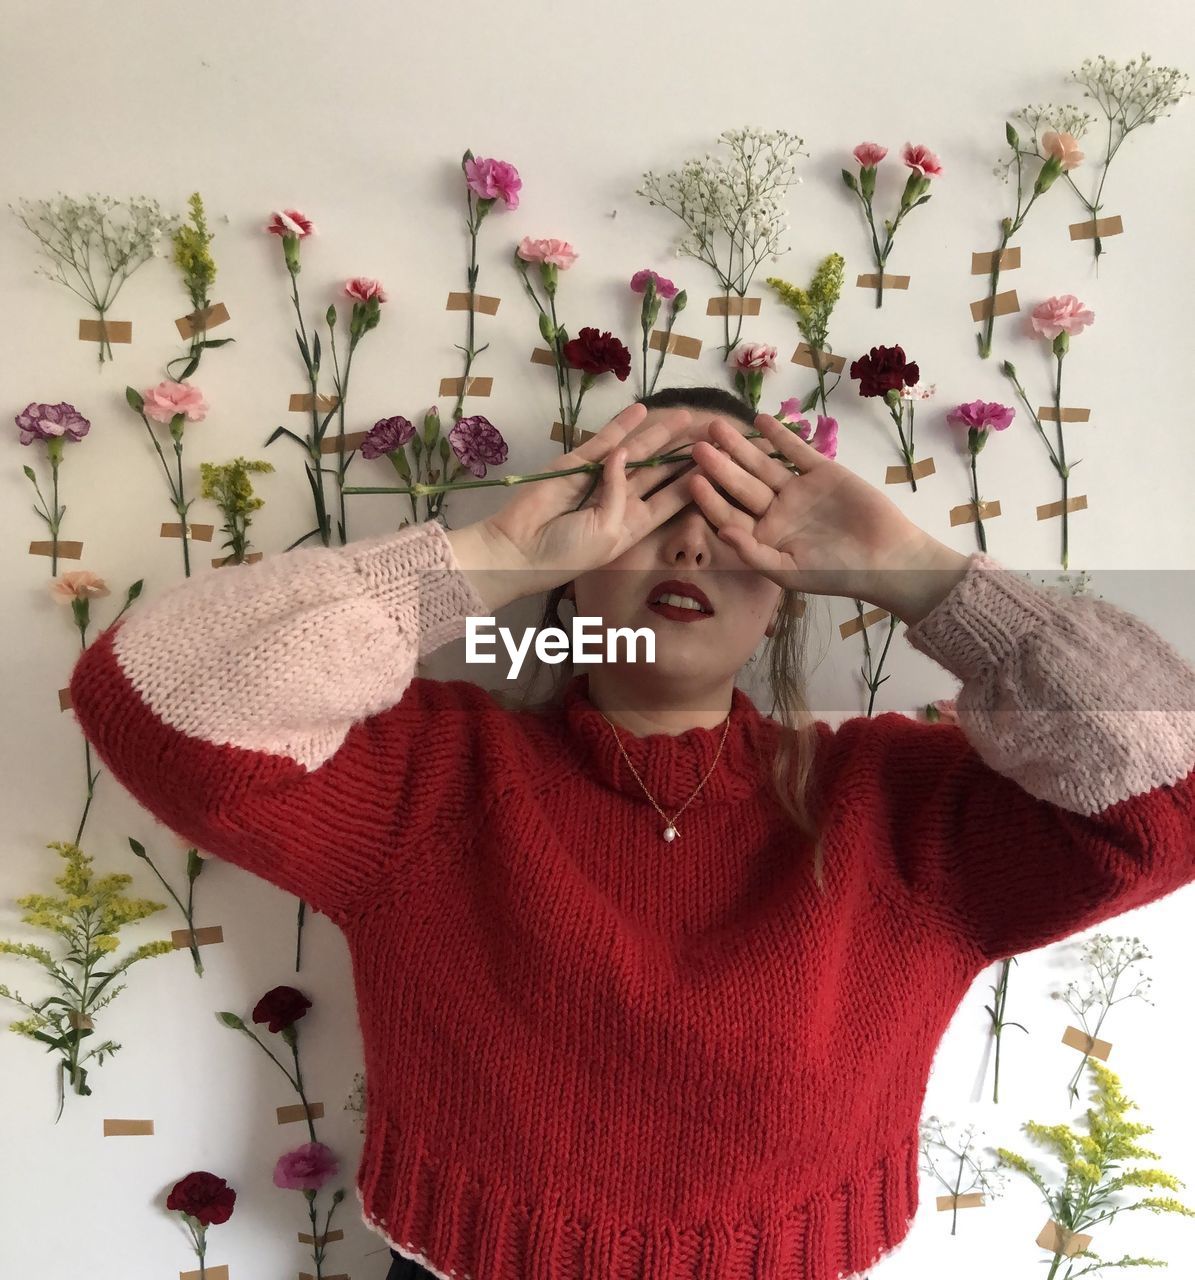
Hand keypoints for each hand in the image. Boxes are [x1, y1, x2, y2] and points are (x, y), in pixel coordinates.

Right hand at [473, 403, 703, 599]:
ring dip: (662, 435)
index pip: (672, 500)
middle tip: (714, 436)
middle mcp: (622, 500)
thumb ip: (622, 496)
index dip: (696, 484)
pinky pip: (605, 441)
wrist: (520, 547)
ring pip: (638, 452)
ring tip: (688, 417)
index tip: (723, 469)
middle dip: (686, 455)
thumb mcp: (609, 534)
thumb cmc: (567, 552)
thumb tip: (623, 456)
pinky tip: (642, 410)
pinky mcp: (578, 463)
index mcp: (634, 525)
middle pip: (661, 473)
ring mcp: (600, 479)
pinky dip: (622, 425)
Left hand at [687, 413, 951, 607]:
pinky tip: (759, 420)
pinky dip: (779, 435)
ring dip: (740, 446)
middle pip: (740, 484)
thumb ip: (753, 553)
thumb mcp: (790, 572)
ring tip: (718, 426)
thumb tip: (721, 531)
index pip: (729, 514)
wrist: (886, 558)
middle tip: (696, 445)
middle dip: (719, 465)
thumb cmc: (836, 573)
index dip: (710, 498)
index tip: (692, 480)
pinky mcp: (821, 472)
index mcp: (764, 537)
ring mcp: (797, 490)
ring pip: (762, 464)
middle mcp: (776, 511)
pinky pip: (795, 451)